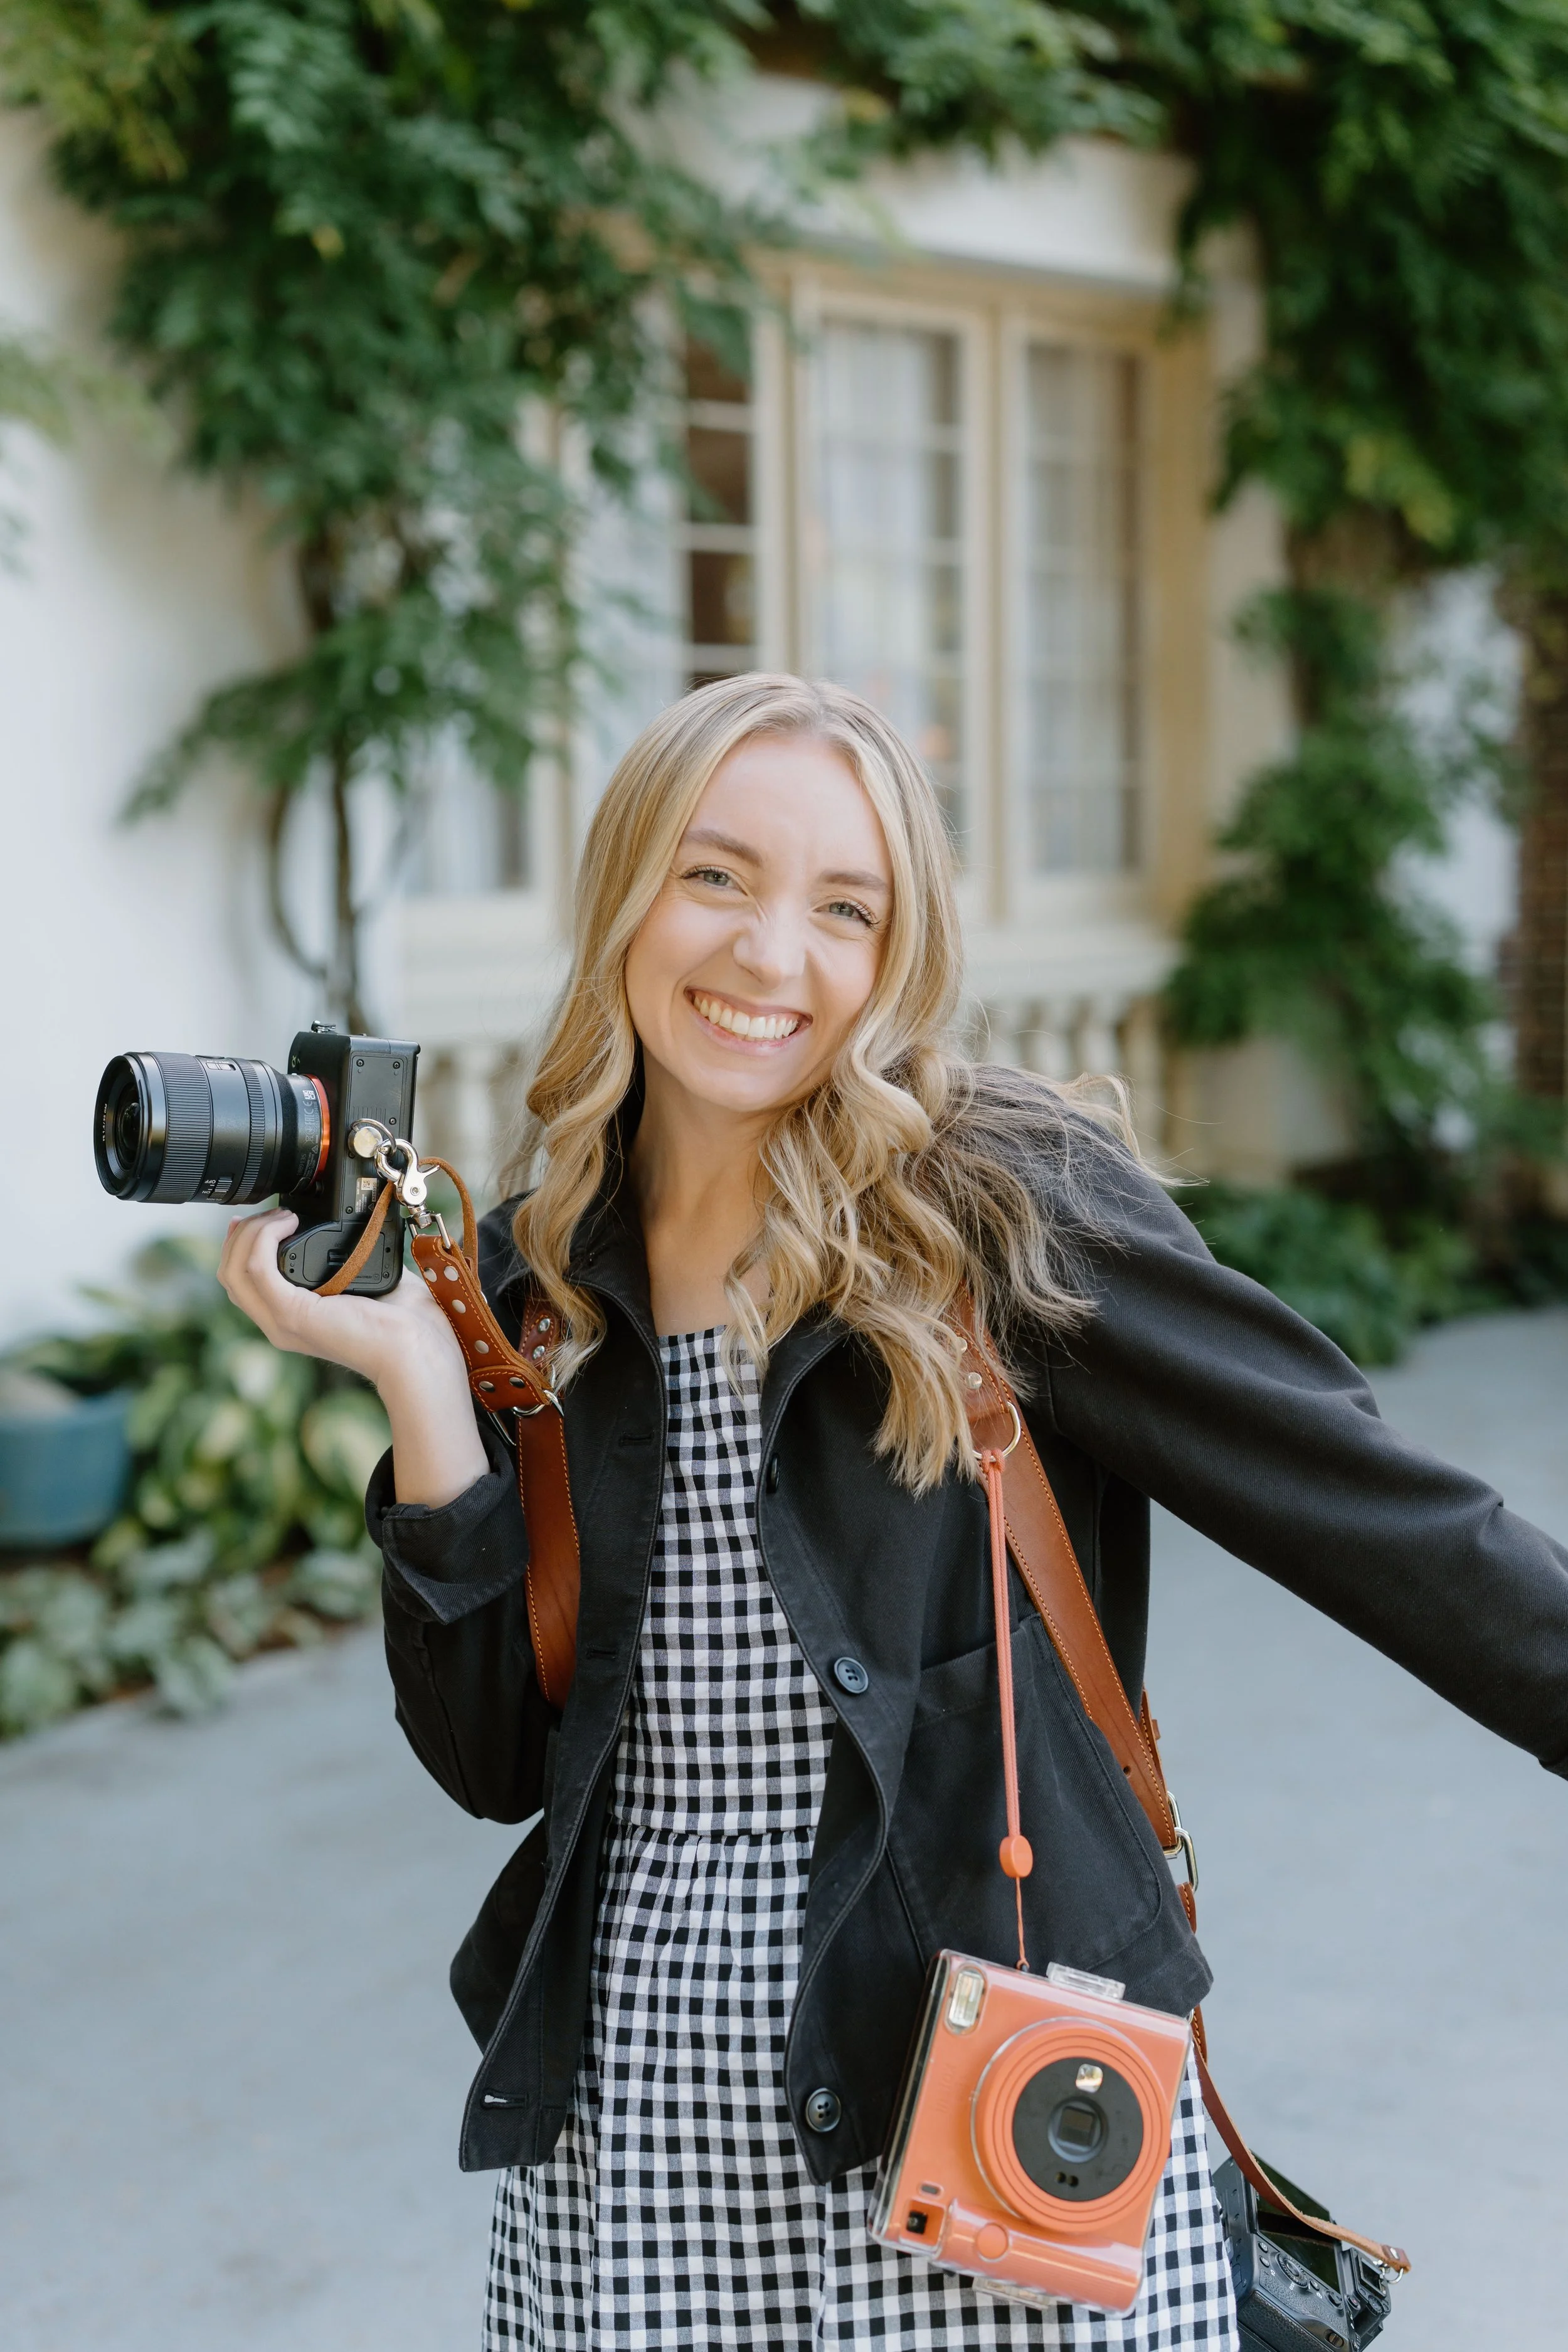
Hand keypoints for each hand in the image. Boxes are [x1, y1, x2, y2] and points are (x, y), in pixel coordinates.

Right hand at [218, 1207, 488, 1506]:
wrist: (420, 1351)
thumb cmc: (408, 1325)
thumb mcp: (372, 1284)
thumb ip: (355, 1261)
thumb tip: (358, 1228)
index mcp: (294, 1320)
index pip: (244, 1284)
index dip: (242, 1247)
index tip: (262, 1217)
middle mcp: (280, 1325)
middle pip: (230, 1275)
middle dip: (242, 1235)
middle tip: (273, 1213)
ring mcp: (282, 1322)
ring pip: (235, 1270)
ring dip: (251, 1232)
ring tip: (281, 1215)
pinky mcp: (292, 1314)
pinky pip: (256, 1267)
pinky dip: (264, 1237)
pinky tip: (288, 1221)